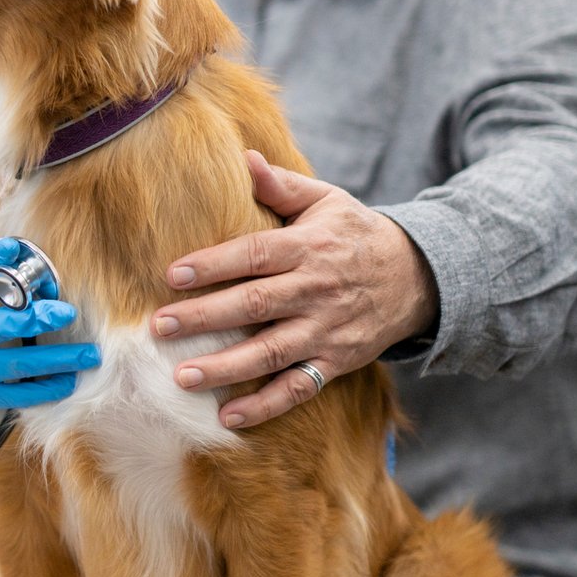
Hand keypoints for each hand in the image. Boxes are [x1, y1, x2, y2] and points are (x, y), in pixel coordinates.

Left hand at [152, 151, 437, 429]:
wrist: (417, 276)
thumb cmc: (354, 234)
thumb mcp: (326, 200)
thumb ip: (281, 185)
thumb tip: (243, 158)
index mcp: (307, 248)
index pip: (255, 255)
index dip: (214, 264)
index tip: (172, 274)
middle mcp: (315, 290)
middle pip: (254, 305)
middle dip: (204, 318)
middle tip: (159, 327)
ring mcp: (326, 330)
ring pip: (271, 353)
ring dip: (226, 368)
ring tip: (182, 377)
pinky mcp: (335, 361)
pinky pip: (298, 388)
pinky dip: (265, 406)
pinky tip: (227, 417)